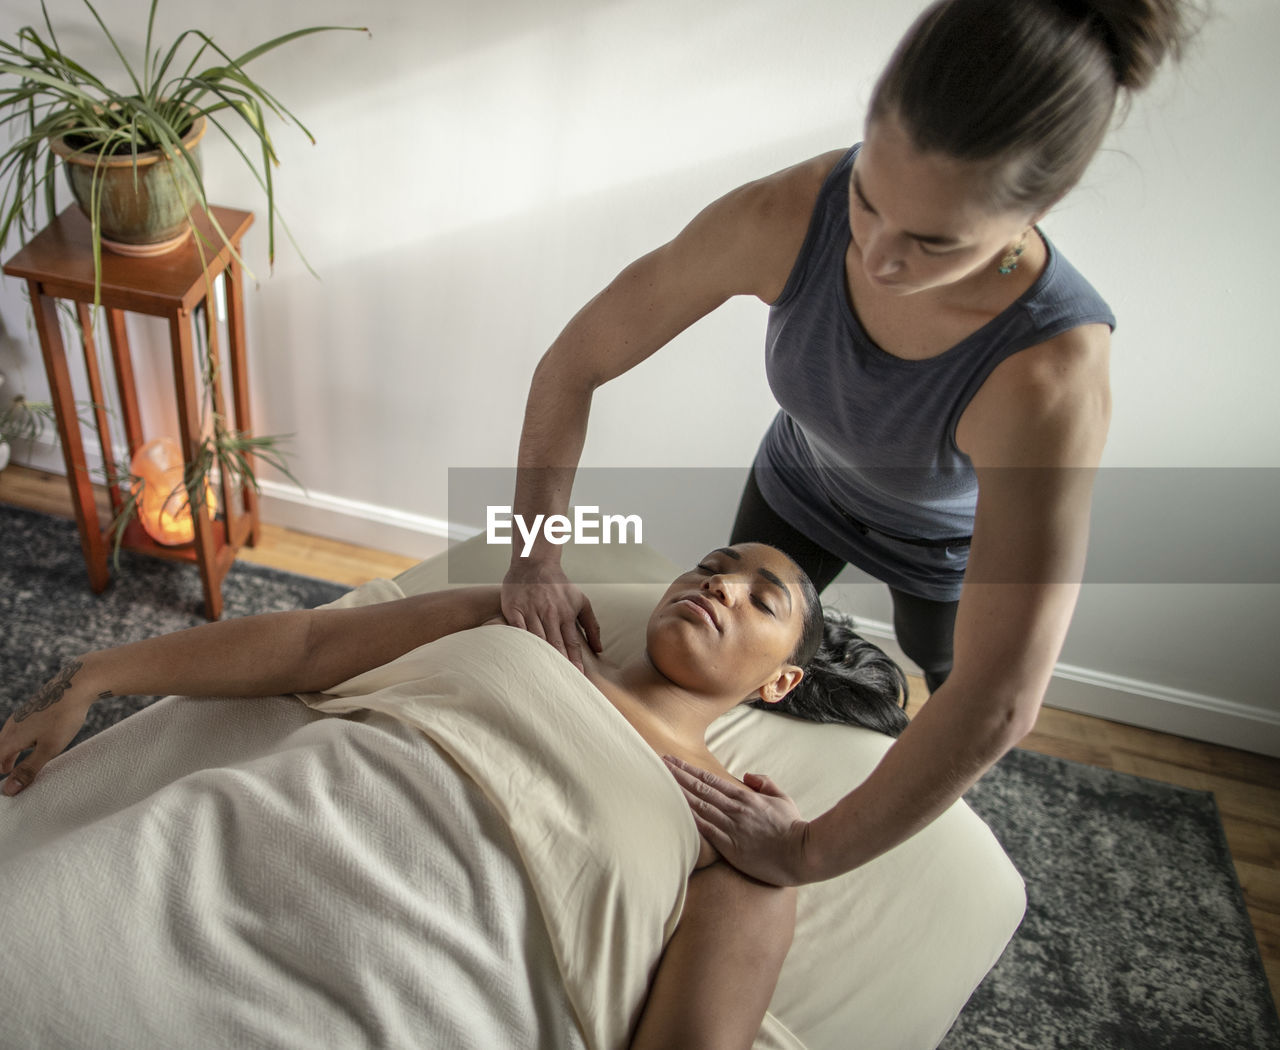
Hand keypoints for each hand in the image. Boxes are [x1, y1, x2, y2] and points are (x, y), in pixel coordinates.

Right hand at [0, 657, 98, 795]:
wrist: (75, 684)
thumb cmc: (63, 718)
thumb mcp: (48, 749)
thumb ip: (29, 769)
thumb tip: (8, 790)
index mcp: (11, 738)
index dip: (0, 769)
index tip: (3, 780)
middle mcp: (12, 726)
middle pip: (0, 748)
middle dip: (1, 761)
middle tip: (4, 772)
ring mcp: (22, 715)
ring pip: (9, 736)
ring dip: (9, 750)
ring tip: (12, 760)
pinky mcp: (33, 708)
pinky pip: (19, 728)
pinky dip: (18, 739)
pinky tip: (29, 738)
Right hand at [501, 559, 601, 672]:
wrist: (535, 561)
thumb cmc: (559, 585)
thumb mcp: (581, 601)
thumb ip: (592, 625)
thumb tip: (600, 649)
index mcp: (566, 614)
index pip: (572, 643)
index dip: (575, 661)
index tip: (579, 677)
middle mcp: (549, 613)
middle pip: (555, 644)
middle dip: (559, 664)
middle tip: (562, 683)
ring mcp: (531, 610)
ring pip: (536, 639)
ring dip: (539, 657)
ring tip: (541, 676)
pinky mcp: (514, 608)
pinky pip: (516, 629)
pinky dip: (519, 643)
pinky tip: (520, 656)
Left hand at [663, 756, 812, 885]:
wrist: (801, 854)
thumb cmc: (793, 827)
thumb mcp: (782, 798)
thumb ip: (765, 783)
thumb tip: (748, 776)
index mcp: (745, 796)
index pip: (710, 779)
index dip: (689, 770)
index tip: (673, 761)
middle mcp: (734, 809)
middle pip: (699, 789)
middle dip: (677, 776)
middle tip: (657, 764)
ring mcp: (731, 827)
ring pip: (698, 806)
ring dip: (677, 794)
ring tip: (659, 784)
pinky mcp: (730, 847)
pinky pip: (704, 831)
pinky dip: (687, 820)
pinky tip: (672, 814)